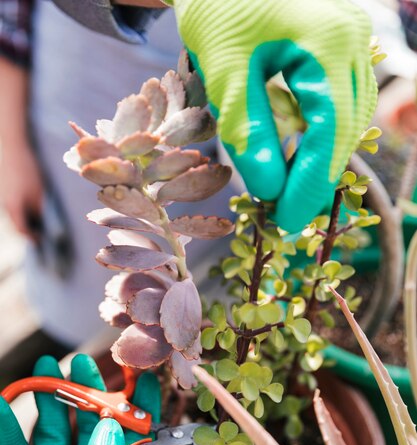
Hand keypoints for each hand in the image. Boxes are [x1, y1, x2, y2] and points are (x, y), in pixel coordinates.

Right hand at [0, 140, 43, 240]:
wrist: (10, 147)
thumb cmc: (27, 171)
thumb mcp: (38, 193)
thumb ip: (38, 211)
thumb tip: (41, 224)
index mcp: (13, 208)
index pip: (22, 230)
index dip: (33, 237)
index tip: (43, 239)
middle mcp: (3, 205)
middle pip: (16, 223)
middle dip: (29, 229)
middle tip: (42, 232)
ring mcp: (0, 198)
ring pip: (13, 213)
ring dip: (24, 217)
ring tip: (38, 217)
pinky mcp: (1, 190)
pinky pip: (11, 204)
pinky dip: (19, 208)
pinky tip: (29, 203)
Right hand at [0, 354, 160, 444]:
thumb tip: (113, 429)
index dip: (139, 414)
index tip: (144, 379)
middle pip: (89, 428)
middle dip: (88, 392)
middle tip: (83, 361)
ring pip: (52, 427)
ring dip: (49, 394)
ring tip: (46, 364)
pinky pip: (11, 439)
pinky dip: (6, 418)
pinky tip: (3, 401)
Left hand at [166, 0, 376, 231]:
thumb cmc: (216, 8)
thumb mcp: (224, 73)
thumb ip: (248, 131)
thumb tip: (271, 189)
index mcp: (328, 41)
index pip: (330, 130)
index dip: (310, 183)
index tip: (285, 220)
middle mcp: (354, 39)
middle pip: (346, 129)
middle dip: (317, 178)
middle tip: (285, 217)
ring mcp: (353, 41)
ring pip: (348, 120)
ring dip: (320, 161)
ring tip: (288, 195)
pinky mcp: (341, 48)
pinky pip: (340, 104)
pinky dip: (319, 138)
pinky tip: (296, 161)